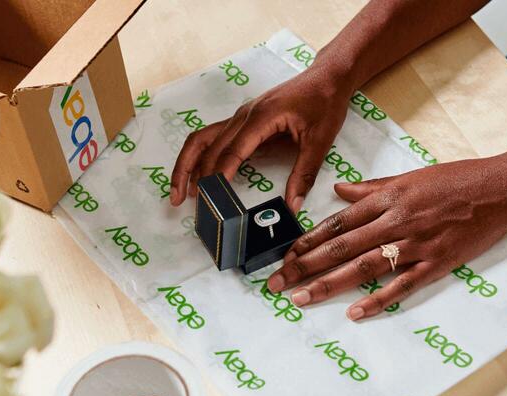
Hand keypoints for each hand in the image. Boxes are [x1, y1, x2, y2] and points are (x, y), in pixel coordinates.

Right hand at [169, 66, 353, 211]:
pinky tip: (196, 176)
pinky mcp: (242, 120)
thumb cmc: (324, 103)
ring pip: (202, 140)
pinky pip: (212, 138)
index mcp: (261, 117)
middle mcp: (244, 115)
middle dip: (193, 176)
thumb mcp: (320, 141)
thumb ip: (303, 174)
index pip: (231, 151)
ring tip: (179, 192)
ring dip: (187, 165)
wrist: (327, 78)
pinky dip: (199, 157)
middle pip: (208, 147)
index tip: (209, 198)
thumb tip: (292, 206)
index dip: (218, 176)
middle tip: (185, 203)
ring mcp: (240, 116)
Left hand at [266, 152, 506, 319]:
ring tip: (302, 298)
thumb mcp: (410, 176)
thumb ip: (372, 187)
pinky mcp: (436, 263)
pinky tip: (354, 312)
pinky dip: (377, 300)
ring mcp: (415, 244)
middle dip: (305, 266)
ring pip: (363, 267)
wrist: (501, 189)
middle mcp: (395, 221)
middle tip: (278, 283)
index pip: (338, 222)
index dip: (308, 240)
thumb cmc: (456, 179)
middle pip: (341, 247)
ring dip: (329, 284)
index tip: (285, 255)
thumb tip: (339, 190)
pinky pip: (401, 285)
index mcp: (387, 198)